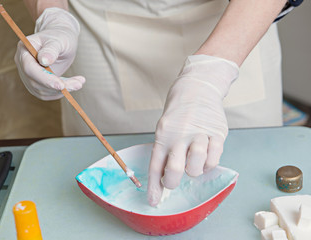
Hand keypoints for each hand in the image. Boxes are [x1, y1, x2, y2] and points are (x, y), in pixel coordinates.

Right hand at [14, 8, 84, 99]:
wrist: (61, 41)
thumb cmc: (60, 36)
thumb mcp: (59, 40)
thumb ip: (51, 49)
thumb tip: (44, 60)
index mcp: (24, 50)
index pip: (30, 69)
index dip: (44, 79)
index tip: (61, 85)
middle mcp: (23, 64)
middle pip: (35, 82)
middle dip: (57, 86)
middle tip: (78, 84)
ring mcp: (28, 75)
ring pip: (42, 91)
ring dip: (62, 90)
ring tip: (79, 82)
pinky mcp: (36, 84)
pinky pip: (47, 94)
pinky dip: (60, 92)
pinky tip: (73, 84)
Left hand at [147, 55, 238, 205]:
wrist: (197, 89)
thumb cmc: (179, 115)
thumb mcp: (165, 130)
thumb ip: (166, 152)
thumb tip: (165, 180)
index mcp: (163, 135)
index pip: (156, 165)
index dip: (154, 186)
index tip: (153, 201)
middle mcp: (179, 135)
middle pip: (175, 169)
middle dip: (173, 182)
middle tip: (174, 181)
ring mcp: (199, 134)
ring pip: (196, 165)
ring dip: (194, 170)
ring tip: (193, 162)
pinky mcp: (217, 133)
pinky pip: (214, 158)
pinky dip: (209, 163)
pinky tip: (206, 156)